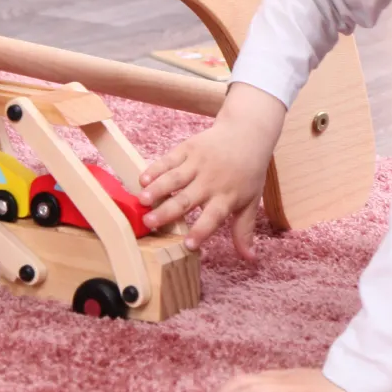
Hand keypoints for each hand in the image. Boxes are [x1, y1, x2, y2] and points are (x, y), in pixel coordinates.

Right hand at [138, 82, 283, 257]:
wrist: (247, 132)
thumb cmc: (248, 171)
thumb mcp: (251, 201)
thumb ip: (244, 230)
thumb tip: (249, 259)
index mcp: (226, 197)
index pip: (213, 218)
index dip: (200, 231)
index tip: (187, 245)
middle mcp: (210, 181)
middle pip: (186, 199)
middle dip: (167, 212)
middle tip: (149, 223)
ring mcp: (198, 163)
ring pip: (174, 179)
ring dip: (157, 189)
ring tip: (141, 201)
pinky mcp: (188, 148)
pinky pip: (169, 160)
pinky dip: (155, 168)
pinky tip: (142, 178)